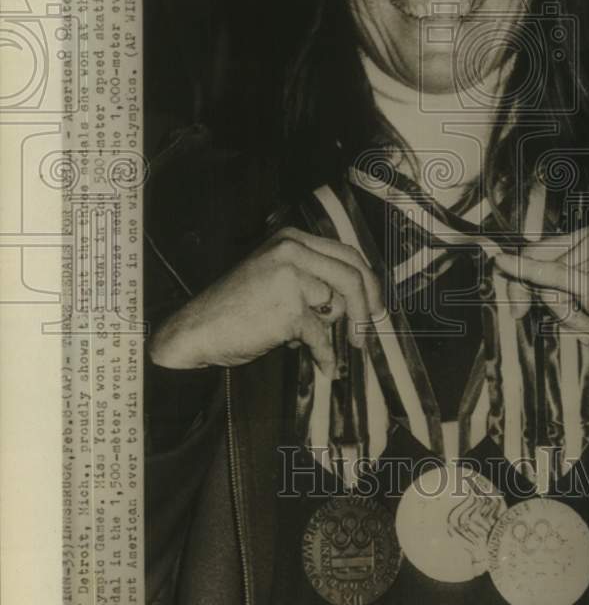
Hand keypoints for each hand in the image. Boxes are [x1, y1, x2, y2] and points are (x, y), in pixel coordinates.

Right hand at [148, 227, 384, 376]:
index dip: (368, 281)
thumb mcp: (275, 275)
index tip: (376, 304)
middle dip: (366, 307)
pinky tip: (324, 366)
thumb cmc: (236, 308)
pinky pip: (322, 337)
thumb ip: (312, 276)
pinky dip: (325, 355)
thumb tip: (357, 297)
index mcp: (291, 238)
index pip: (346, 253)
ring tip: (303, 338)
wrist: (197, 330)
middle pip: (351, 276)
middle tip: (367, 332)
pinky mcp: (289, 309)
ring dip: (328, 331)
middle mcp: (292, 250)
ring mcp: (290, 278)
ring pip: (336, 307)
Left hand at [494, 224, 588, 360]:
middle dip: (549, 304)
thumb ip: (567, 286)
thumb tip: (522, 291)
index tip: (510, 297)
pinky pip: (550, 276)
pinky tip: (500, 262)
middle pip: (538, 269)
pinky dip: (523, 270)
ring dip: (568, 318)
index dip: (517, 275)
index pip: (538, 251)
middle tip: (585, 325)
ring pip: (547, 288)